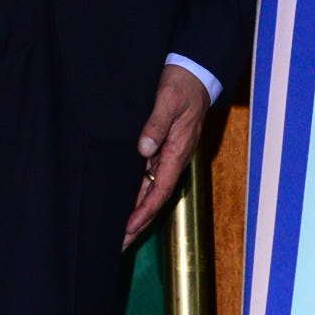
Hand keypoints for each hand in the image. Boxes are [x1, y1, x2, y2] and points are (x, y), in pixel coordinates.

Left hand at [123, 66, 209, 247]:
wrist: (195, 71)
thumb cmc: (182, 84)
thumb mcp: (168, 99)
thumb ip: (156, 123)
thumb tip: (144, 148)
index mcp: (177, 151)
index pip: (160, 189)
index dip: (144, 210)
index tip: (129, 227)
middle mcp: (173, 158)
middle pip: (155, 197)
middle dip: (138, 221)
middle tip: (119, 243)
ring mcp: (168, 154)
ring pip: (151, 189)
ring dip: (136, 210)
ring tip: (119, 231)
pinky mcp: (162, 147)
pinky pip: (148, 176)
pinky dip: (137, 192)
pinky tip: (124, 202)